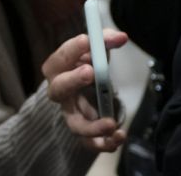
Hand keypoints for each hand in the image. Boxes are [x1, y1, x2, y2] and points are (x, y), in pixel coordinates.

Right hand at [42, 29, 128, 152]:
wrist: (86, 90)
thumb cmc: (89, 64)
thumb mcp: (95, 50)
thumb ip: (106, 40)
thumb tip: (121, 37)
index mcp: (59, 69)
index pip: (60, 58)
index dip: (72, 49)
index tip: (86, 39)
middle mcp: (61, 93)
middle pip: (59, 90)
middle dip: (72, 80)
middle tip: (90, 71)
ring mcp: (71, 113)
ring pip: (74, 124)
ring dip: (91, 126)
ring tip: (110, 124)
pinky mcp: (85, 130)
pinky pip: (90, 142)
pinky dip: (104, 143)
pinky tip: (118, 138)